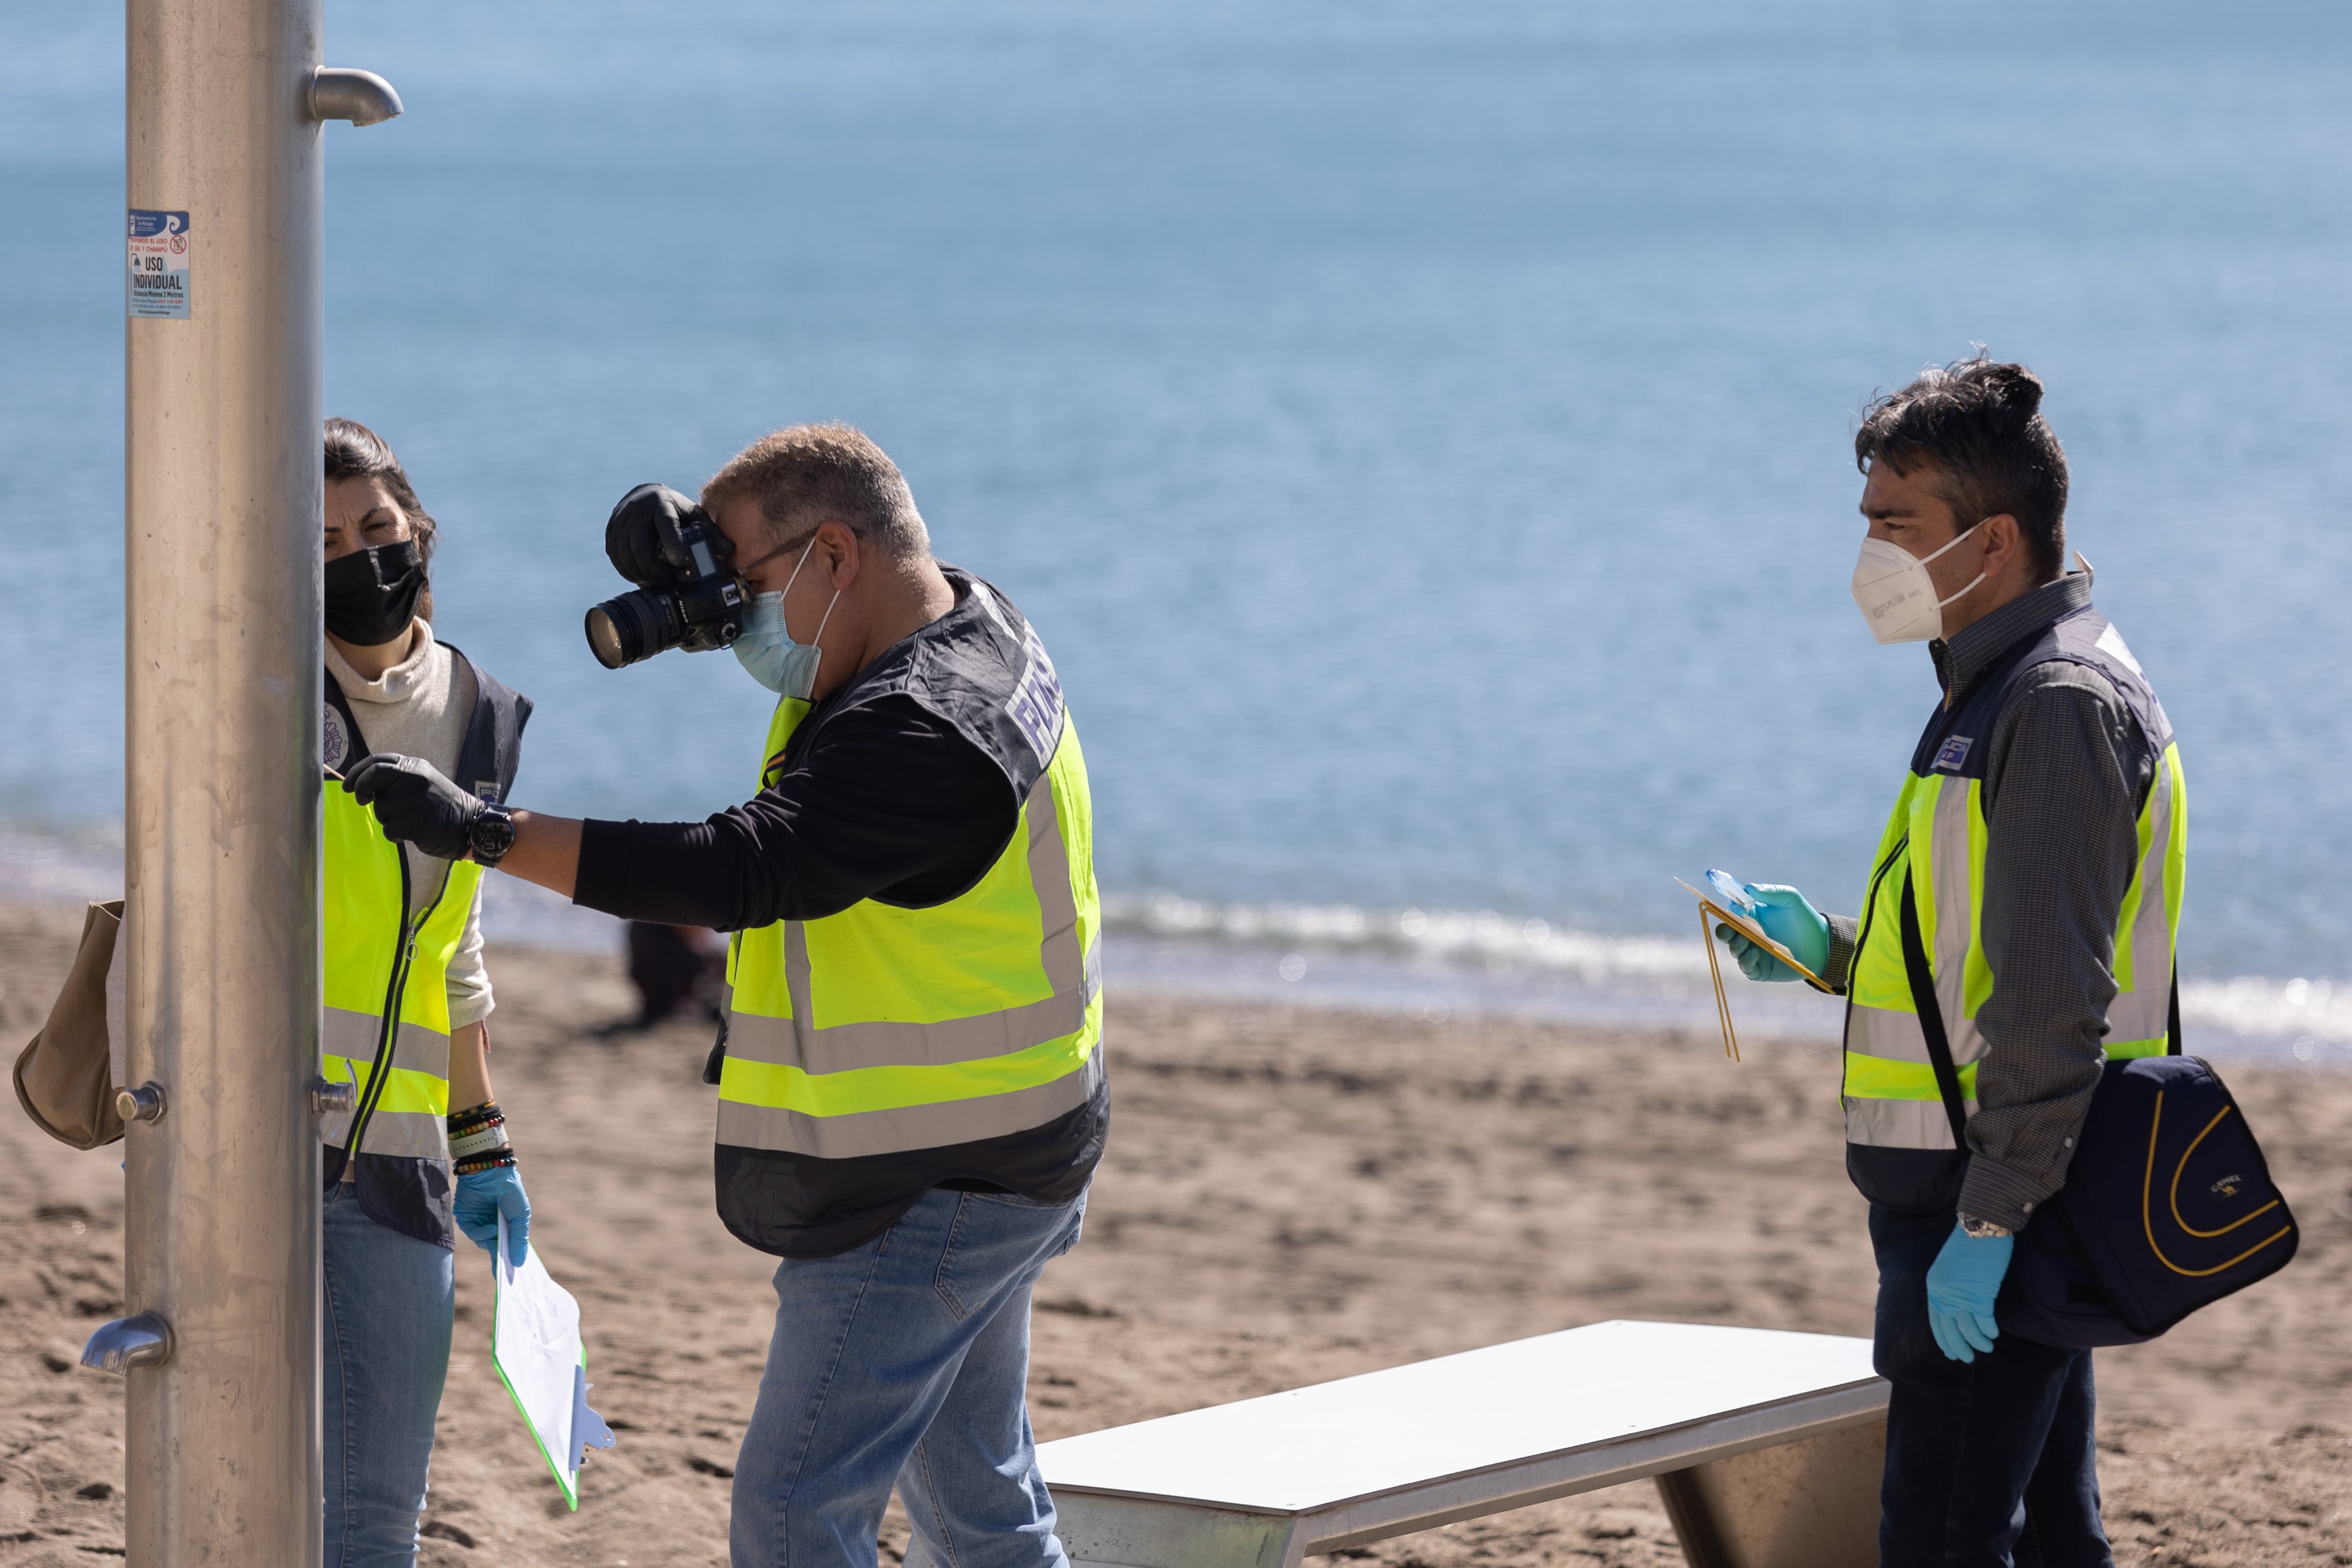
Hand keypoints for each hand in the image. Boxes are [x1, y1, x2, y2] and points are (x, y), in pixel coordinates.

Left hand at [344, 753, 483, 860]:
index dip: (357, 771)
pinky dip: (397, 834)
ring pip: (381, 808)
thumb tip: (364, 785)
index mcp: (415, 766)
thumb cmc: (443, 808)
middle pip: (373, 775)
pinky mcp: (412, 819)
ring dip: (388, 818)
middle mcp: (413, 777)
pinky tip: (415, 831)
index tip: (347, 784)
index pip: (377, 760)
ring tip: (411, 820)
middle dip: (360, 787)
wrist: (472, 826)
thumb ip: (398, 779)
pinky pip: (389, 828)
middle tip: (360, 799)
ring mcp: (412, 797)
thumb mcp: (424, 782)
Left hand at [455, 1163, 530, 1265]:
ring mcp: (478, 1222)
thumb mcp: (520, 1215)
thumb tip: (520, 1262)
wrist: (490, 1169)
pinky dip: (481, 1234)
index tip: (515, 1278)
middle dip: (499, 1260)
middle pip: (494, 1248)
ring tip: (499, 1236)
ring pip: (483, 1242)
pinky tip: (491, 1228)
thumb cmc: (509, 1189)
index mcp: (507, 1224)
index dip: (511, 1260)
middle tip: (504, 1275)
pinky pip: (472, 1233)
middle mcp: (492, 1224)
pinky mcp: (466, 1218)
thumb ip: (519, 1238)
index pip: (508, 1246)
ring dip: (491, 1242)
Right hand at [605, 482, 728, 586]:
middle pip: (639, 545)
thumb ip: (710, 531)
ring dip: (639, 573)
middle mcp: (638, 510)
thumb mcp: (694, 515)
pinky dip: (627, 570)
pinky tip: (639, 576)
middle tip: (666, 581)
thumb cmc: (676, 510)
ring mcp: (621, 519)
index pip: (666, 525)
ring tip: (653, 581)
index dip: (673, 545)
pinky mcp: (611, 530)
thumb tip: (729, 550)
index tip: (682, 562)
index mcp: (662, 503)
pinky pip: (614, 555)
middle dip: (653, 569)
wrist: (646, 496)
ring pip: (623, 553)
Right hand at [1713, 883, 1829, 981]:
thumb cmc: (1804, 918)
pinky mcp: (1760, 968)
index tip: (1733, 911)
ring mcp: (1753, 951)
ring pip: (1734, 949)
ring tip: (1746, 942)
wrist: (1822, 945)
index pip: (1731, 913)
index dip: (1728, 911)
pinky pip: (1746, 966)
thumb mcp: (1790, 899)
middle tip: (1729, 931)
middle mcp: (1749, 933)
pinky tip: (1756, 954)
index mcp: (1752, 915)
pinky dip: (1746, 960)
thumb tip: (1748, 888)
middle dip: (1724, 931)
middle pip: (1726, 932)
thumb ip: (1770, 892)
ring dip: (1735, 945)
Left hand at [1924, 1221, 2013, 1361]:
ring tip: (1987, 1348)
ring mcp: (1961, 1294)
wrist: (1981, 1225)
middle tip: (1966, 1358)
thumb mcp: (1950, 1266)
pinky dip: (1989, 1330)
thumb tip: (1958, 1305)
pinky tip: (1994, 1335)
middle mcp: (1943, 1292)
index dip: (1942, 1337)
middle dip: (1958, 1346)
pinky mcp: (1981, 1294)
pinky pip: (1984, 1321)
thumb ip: (1950, 1286)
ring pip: (1968, 1328)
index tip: (1949, 1351)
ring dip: (1978, 1342)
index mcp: (1933, 1285)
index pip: (1935, 1319)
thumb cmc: (1970, 1243)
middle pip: (1949, 1328)